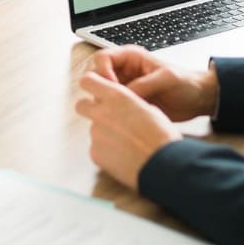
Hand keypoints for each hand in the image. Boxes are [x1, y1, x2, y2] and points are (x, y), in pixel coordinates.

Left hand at [75, 71, 183, 188]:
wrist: (162, 164)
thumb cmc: (161, 134)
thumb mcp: (148, 109)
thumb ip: (128, 105)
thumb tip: (123, 108)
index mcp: (116, 96)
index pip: (87, 80)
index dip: (91, 84)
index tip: (96, 89)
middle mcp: (101, 113)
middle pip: (80, 105)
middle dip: (88, 108)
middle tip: (104, 116)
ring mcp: (96, 134)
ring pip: (94, 130)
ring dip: (105, 134)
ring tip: (126, 144)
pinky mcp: (95, 154)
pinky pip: (97, 149)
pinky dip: (107, 152)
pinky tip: (124, 157)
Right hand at [89, 46, 218, 121]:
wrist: (197, 100)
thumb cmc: (186, 82)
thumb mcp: (167, 78)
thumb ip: (145, 83)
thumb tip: (126, 93)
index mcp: (131, 57)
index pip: (103, 58)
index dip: (103, 72)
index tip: (113, 87)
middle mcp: (124, 71)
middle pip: (97, 76)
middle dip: (101, 89)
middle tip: (112, 102)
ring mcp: (125, 88)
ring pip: (102, 93)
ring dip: (106, 102)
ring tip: (118, 112)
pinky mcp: (129, 103)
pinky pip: (112, 106)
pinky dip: (113, 112)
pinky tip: (122, 119)